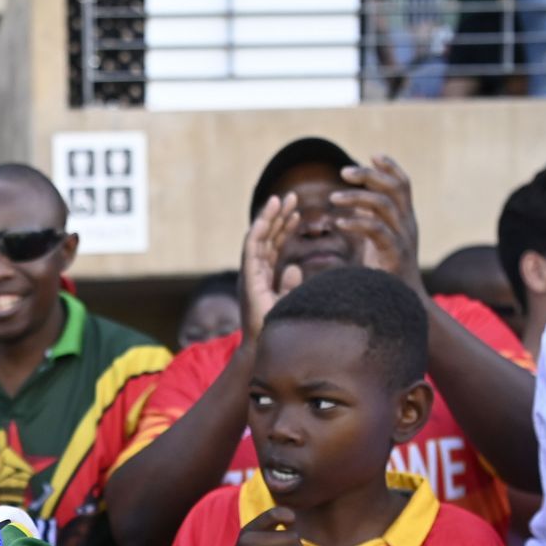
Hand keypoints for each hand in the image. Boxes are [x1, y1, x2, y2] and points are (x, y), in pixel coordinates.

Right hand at [241, 192, 302, 341]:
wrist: (265, 349)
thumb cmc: (276, 329)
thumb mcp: (289, 302)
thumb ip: (290, 284)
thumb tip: (294, 267)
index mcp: (262, 277)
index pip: (273, 247)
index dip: (283, 228)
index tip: (297, 212)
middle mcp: (253, 273)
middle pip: (266, 238)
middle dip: (278, 216)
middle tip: (292, 196)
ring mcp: (249, 274)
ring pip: (259, 238)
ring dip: (270, 217)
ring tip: (282, 199)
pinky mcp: (248, 278)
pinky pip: (252, 249)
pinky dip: (259, 230)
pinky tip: (269, 216)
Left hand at [332, 155, 424, 291]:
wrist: (401, 305)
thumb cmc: (384, 274)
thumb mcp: (377, 241)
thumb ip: (369, 220)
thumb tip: (352, 203)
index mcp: (405, 219)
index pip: (404, 184)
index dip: (391, 167)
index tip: (372, 154)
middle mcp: (408, 224)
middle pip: (395, 187)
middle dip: (370, 175)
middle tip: (343, 172)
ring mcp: (404, 238)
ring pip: (384, 205)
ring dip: (357, 197)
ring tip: (333, 197)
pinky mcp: (395, 254)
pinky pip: (377, 230)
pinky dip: (356, 223)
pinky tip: (338, 223)